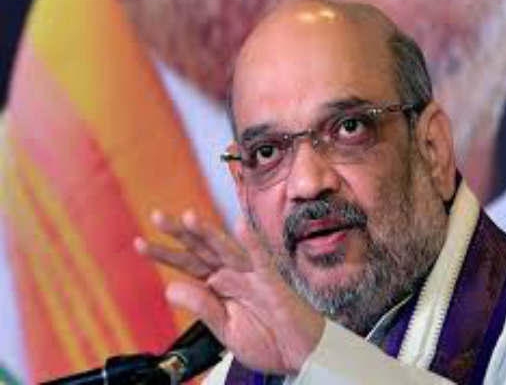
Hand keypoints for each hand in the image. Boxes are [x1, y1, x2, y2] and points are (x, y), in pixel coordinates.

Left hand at [134, 210, 324, 374]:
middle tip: (157, 216)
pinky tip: (240, 226)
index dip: (165, 254)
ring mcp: (252, 276)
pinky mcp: (272, 283)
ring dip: (208, 233)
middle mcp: (233, 275)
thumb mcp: (226, 331)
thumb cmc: (269, 340)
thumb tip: (171, 288)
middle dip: (179, 234)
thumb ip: (202, 308)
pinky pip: (260, 260)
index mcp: (221, 286)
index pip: (188, 265)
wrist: (301, 354)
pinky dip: (251, 243)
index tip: (140, 244)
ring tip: (187, 219)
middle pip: (202, 250)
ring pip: (226, 250)